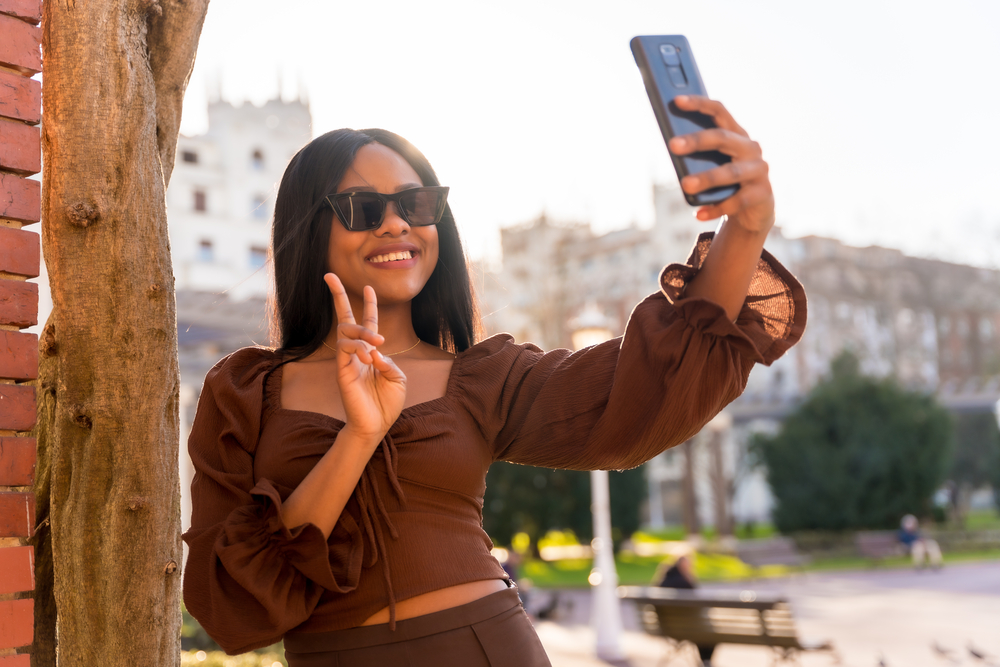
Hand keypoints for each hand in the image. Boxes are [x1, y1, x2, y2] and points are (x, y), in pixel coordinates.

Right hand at [324, 273, 406, 439]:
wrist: (376, 425)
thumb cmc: (387, 403)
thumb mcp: (398, 378)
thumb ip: (389, 361)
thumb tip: (375, 351)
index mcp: (372, 352)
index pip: (368, 323)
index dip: (369, 305)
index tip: (368, 286)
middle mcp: (356, 353)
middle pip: (345, 319)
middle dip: (337, 296)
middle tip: (329, 276)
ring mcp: (347, 361)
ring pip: (346, 332)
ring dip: (363, 333)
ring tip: (378, 344)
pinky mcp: (341, 371)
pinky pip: (345, 350)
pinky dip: (359, 349)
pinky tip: (370, 357)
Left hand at [668, 95, 774, 235]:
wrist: (754, 210)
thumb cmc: (726, 182)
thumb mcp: (713, 164)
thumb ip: (698, 154)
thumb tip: (672, 146)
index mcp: (736, 134)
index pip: (719, 111)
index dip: (699, 104)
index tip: (676, 101)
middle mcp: (750, 148)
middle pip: (722, 138)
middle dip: (696, 141)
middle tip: (672, 145)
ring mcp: (759, 170)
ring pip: (731, 172)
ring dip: (707, 178)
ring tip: (685, 185)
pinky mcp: (763, 194)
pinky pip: (737, 201)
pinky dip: (716, 208)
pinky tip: (698, 214)